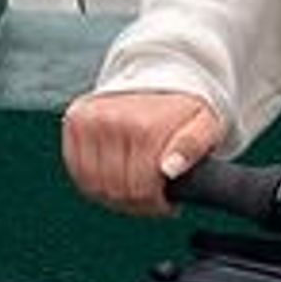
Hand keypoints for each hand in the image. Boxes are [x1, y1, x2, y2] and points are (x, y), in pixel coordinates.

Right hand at [62, 88, 224, 215]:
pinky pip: (77, 171)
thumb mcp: (206, 124)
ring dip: (114, 198)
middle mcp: (112, 121)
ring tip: (134, 191)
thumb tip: (170, 169)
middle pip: (117, 190)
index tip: (167, 204)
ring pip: (94, 186)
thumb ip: (193, 146)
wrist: (156, 76)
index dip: (156, 205)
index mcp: (145, 126)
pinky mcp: (75, 122)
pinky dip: (93, 183)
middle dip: (137, 204)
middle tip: (151, 199)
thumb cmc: (182, 109)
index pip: (141, 188)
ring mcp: (89, 121)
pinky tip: (114, 180)